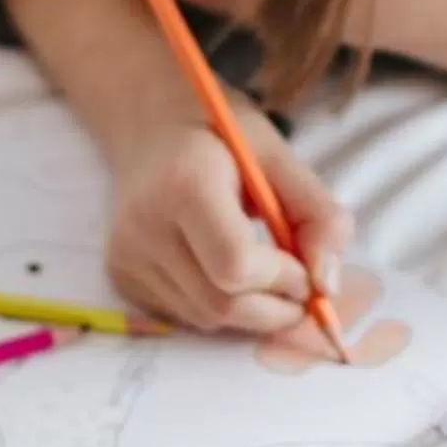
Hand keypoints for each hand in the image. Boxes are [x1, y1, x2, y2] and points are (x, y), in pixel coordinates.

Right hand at [105, 106, 353, 337]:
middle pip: (220, 304)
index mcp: (185, 183)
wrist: (150, 127)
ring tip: (265, 277)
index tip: (305, 270)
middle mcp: (144, 225)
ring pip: (205, 318)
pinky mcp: (120, 276)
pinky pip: (184, 316)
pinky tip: (222, 272)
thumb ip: (319, 216)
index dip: (282, 279)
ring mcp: (126, 255)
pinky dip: (218, 308)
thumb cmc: (220, 138)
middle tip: (300, 290)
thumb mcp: (279, 157)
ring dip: (250, 312)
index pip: (236, 265)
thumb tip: (327, 286)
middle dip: (274, 309)